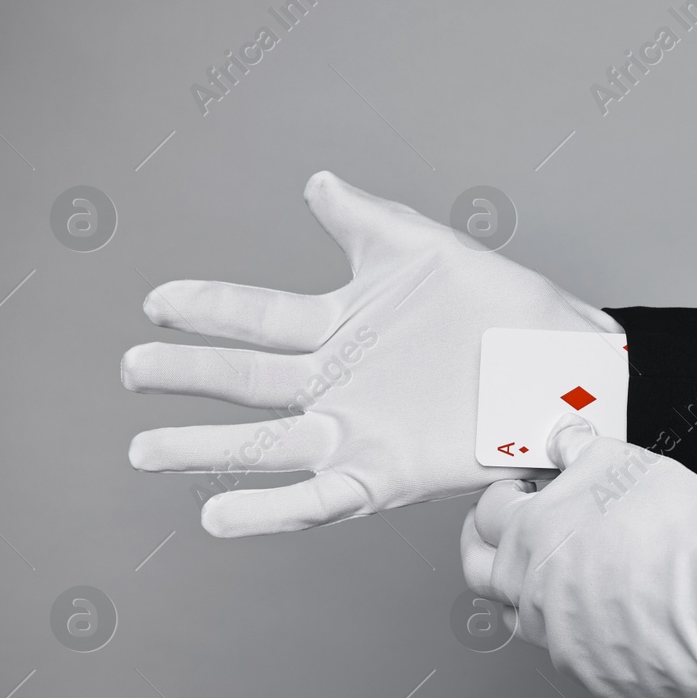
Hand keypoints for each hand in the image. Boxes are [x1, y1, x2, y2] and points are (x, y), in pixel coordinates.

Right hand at [122, 171, 619, 536]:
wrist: (565, 364)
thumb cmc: (505, 307)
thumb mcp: (427, 252)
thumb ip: (365, 219)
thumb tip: (316, 181)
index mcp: (343, 328)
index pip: (257, 318)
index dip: (208, 309)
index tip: (155, 303)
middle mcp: (339, 384)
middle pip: (247, 383)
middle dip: (188, 377)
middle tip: (131, 370)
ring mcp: (359, 432)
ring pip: (266, 445)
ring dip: (206, 451)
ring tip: (147, 451)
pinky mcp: (387, 475)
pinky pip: (319, 499)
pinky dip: (269, 511)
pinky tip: (219, 516)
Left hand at [460, 415, 696, 697]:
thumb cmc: (691, 539)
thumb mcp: (632, 465)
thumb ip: (583, 452)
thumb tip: (566, 443)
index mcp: (534, 534)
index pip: (487, 511)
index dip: (504, 492)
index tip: (523, 487)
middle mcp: (534, 592)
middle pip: (480, 570)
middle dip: (487, 543)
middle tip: (511, 526)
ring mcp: (561, 640)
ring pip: (519, 615)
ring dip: (525, 588)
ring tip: (558, 567)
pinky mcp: (595, 674)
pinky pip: (569, 648)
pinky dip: (577, 625)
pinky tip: (610, 606)